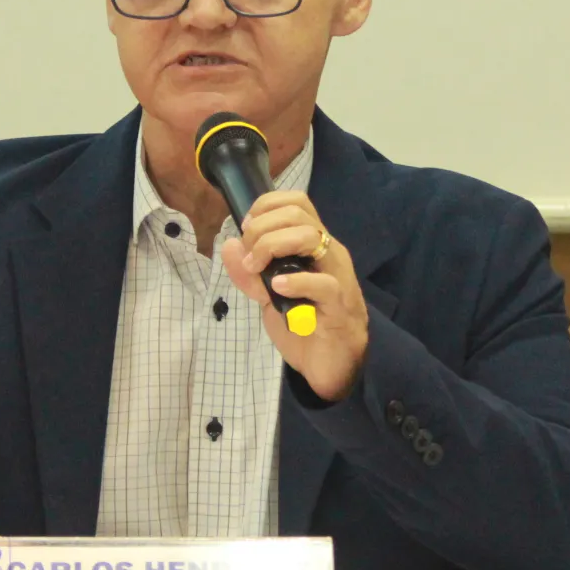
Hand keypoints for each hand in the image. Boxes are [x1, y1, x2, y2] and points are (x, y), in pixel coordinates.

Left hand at [220, 190, 368, 401]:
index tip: (246, 231)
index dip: (265, 206)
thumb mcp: (267, 298)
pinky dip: (296, 281)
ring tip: (257, 268)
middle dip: (262, 228)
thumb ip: (248, 274)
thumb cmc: (303, 328)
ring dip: (272, 246)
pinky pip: (323, 283)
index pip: (296, 202)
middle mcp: (329, 253)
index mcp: (315, 246)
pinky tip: (277, 288)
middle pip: (298, 214)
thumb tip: (229, 245)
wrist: (330, 368)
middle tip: (249, 257)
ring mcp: (338, 277)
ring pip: (310, 237)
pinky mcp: (340, 305)